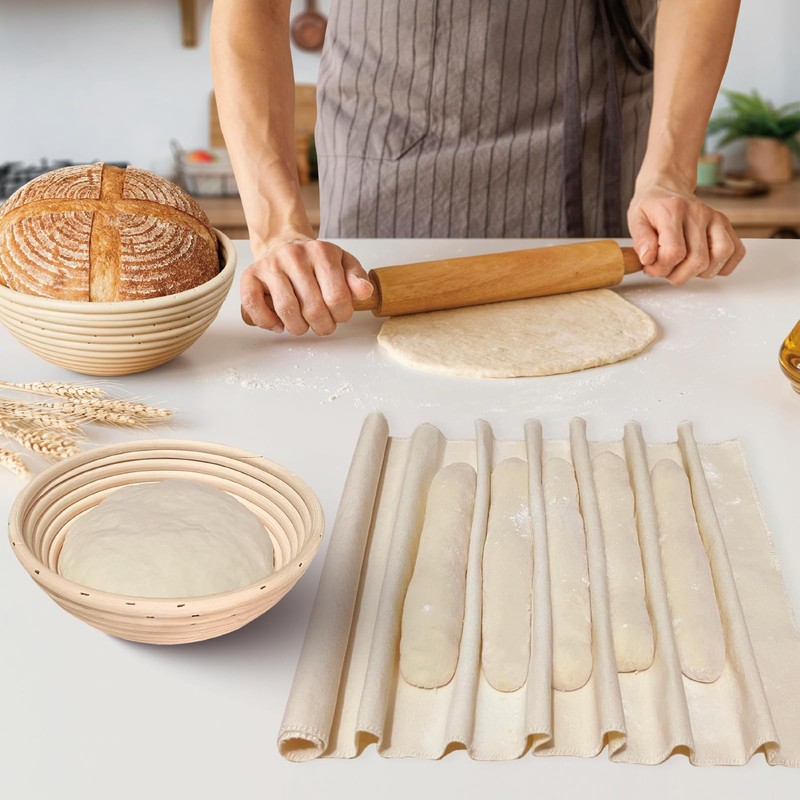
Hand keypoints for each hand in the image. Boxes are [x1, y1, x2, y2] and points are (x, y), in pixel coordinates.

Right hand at [240, 236, 373, 334]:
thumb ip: (357, 278)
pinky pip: (253, 305)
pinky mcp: (250, 275)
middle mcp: (294, 256)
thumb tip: (364, 292)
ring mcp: (270, 265)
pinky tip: (279, 324)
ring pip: (286, 310)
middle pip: (313, 308)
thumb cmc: (317, 261)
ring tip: (304, 326)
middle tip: (324, 325)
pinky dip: (267, 322)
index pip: (337, 297)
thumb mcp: (344, 263)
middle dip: (323, 326)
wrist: (285, 244)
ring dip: (298, 328)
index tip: (339, 316)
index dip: (341, 315)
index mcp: (321, 252)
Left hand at [627, 178, 745, 284]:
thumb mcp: (636, 219)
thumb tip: (648, 258)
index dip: (660, 268)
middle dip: (678, 275)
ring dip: (701, 272)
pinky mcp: (726, 224)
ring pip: (721, 255)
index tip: (651, 266)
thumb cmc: (651, 206)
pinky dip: (723, 265)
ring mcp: (716, 218)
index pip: (674, 253)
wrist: (667, 186)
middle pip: (699, 260)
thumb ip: (640, 240)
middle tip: (666, 269)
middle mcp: (698, 213)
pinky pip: (736, 251)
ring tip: (684, 267)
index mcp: (673, 210)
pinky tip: (705, 265)